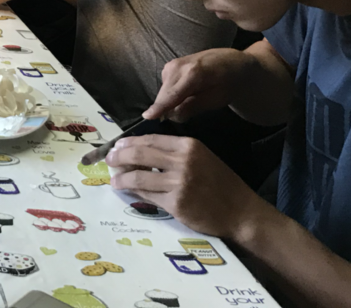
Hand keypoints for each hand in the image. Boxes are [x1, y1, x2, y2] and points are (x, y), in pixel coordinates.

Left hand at [107, 134, 269, 240]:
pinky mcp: (176, 204)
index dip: (129, 142)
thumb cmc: (221, 184)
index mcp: (188, 145)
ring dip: (121, 177)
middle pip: (140, 154)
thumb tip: (141, 151)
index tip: (117, 146)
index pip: (150, 139)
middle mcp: (182, 161)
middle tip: (109, 160)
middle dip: (119, 156)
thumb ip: (174, 153)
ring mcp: (179, 183)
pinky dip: (134, 192)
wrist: (241, 212)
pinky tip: (127, 191)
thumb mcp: (201, 158)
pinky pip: (147, 195)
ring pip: (139, 176)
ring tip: (114, 179)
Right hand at [143, 48, 258, 121]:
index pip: (172, 95)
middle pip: (164, 94)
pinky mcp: (169, 66)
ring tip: (190, 101)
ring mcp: (172, 64)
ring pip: (163, 91)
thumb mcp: (218, 99)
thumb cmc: (229, 83)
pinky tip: (186, 93)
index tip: (146, 117)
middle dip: (168, 109)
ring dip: (170, 102)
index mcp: (193, 74)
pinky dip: (171, 94)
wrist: (232, 63)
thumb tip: (173, 116)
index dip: (159, 107)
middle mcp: (178, 66)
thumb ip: (195, 106)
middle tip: (185, 115)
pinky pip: (165, 87)